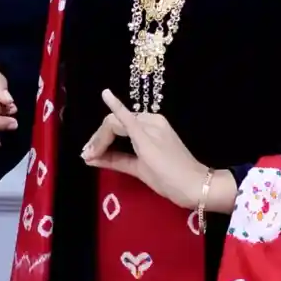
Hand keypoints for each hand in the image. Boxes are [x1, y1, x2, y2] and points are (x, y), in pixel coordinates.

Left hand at [81, 90, 238, 216]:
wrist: (193, 185)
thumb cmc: (170, 178)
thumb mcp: (138, 167)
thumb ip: (115, 160)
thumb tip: (90, 157)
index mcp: (151, 125)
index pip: (119, 124)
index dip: (101, 138)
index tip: (91, 154)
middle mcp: (151, 121)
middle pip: (114, 123)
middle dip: (97, 139)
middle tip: (87, 155)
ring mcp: (150, 126)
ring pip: (114, 124)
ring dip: (98, 139)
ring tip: (89, 154)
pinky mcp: (147, 135)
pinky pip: (127, 118)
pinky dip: (115, 106)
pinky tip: (105, 95)